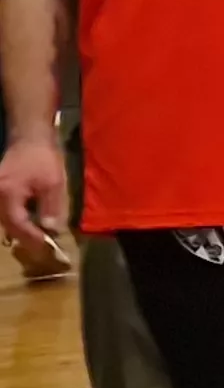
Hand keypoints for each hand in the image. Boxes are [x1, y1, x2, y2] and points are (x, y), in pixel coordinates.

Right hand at [0, 137, 64, 252]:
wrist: (30, 138)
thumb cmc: (42, 158)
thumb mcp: (53, 184)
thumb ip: (52, 208)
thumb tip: (51, 230)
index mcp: (7, 194)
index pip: (17, 224)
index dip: (32, 238)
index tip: (47, 248)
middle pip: (8, 224)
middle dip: (25, 238)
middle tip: (43, 249)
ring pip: (5, 219)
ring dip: (21, 230)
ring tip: (38, 240)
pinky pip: (6, 212)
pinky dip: (17, 221)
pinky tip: (30, 226)